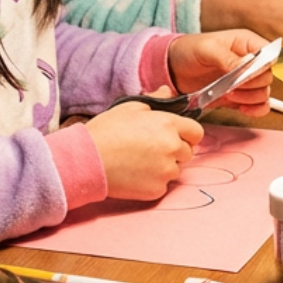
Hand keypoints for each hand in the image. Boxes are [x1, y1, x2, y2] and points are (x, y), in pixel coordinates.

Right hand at [83, 103, 204, 200]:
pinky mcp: (156, 190)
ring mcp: (165, 171)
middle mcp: (172, 148)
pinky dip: (152, 181)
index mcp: (168, 125)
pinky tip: (134, 174)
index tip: (174, 136)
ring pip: (175, 170)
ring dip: (164, 166)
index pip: (196, 132)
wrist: (86, 160)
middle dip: (174, 150)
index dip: (186, 134)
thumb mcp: (129, 107)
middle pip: (187, 152)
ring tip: (139, 161)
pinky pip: (162, 185)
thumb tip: (168, 92)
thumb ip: (155, 100)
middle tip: (150, 149)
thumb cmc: (106, 131)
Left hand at [167, 30, 271, 115]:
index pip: (269, 55)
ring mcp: (245, 80)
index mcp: (246, 43)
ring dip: (249, 98)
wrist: (173, 69)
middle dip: (250, 85)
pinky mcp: (240, 97)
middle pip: (267, 77)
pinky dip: (255, 110)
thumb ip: (227, 57)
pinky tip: (244, 109)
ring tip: (229, 94)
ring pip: (264, 93)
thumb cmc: (189, 51)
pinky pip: (258, 106)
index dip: (262, 67)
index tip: (246, 74)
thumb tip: (246, 65)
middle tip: (232, 85)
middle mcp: (250, 62)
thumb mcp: (206, 49)